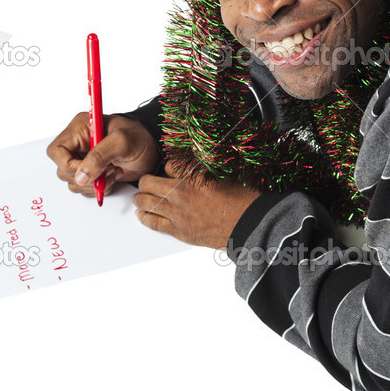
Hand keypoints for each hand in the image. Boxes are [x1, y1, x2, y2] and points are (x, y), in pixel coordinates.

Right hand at [47, 112, 160, 197]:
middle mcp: (78, 144)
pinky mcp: (92, 172)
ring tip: (114, 172)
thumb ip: (99, 157)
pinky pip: (85, 188)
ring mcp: (84, 159)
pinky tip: (114, 176)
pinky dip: (99, 188)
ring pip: (73, 183)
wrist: (154, 149)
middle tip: (108, 170)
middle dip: (85, 177)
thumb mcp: (121, 142)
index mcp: (80, 129)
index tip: (87, 170)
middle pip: (63, 170)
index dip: (68, 164)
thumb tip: (80, 176)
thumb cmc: (140, 138)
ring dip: (94, 184)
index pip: (56, 151)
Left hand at [135, 161, 261, 248]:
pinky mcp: (179, 231)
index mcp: (193, 177)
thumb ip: (206, 167)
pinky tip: (142, 214)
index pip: (168, 165)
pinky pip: (153, 223)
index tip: (169, 169)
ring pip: (146, 203)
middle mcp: (181, 194)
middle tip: (147, 182)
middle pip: (149, 183)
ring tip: (139, 197)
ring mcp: (178, 214)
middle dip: (146, 181)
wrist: (250, 225)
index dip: (168, 167)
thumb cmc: (243, 200)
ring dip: (141, 198)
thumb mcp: (226, 174)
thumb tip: (197, 159)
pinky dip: (144, 217)